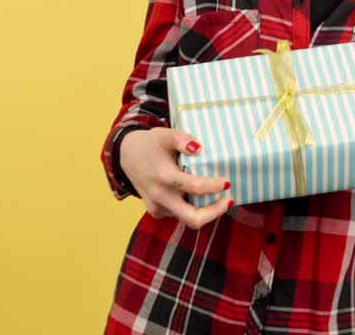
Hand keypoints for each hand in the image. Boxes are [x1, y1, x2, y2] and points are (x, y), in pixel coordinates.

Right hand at [118, 127, 233, 229]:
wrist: (126, 155)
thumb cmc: (150, 144)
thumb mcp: (165, 135)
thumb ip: (182, 139)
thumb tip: (199, 148)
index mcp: (164, 177)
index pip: (195, 188)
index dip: (214, 187)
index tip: (227, 182)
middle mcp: (160, 196)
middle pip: (193, 219)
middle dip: (215, 212)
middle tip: (228, 200)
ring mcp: (157, 207)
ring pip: (187, 218)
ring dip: (204, 211)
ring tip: (215, 196)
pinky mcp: (155, 212)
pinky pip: (178, 215)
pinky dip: (191, 209)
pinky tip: (197, 197)